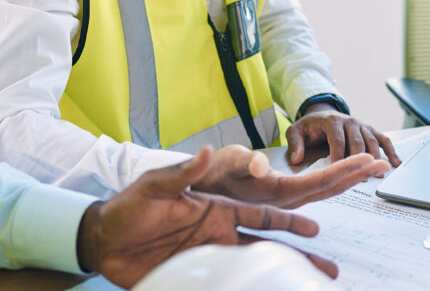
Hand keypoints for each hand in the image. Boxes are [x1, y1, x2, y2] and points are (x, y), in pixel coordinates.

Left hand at [77, 147, 336, 286]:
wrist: (101, 238)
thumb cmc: (128, 206)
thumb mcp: (156, 185)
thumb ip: (185, 173)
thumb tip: (209, 151)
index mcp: (218, 208)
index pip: (263, 213)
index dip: (289, 220)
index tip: (316, 227)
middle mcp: (221, 233)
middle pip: (268, 244)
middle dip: (299, 254)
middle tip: (328, 268)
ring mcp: (209, 256)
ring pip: (254, 268)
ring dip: (280, 275)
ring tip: (307, 286)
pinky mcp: (196, 275)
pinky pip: (229, 283)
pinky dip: (249, 287)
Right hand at [193, 144, 390, 207]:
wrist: (198, 192)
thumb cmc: (211, 177)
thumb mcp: (226, 164)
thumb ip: (244, 163)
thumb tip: (259, 166)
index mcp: (277, 192)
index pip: (318, 181)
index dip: (344, 169)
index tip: (367, 159)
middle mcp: (286, 199)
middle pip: (330, 187)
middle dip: (357, 172)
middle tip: (383, 162)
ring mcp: (286, 199)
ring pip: (326, 188)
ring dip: (351, 176)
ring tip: (374, 166)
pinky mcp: (283, 196)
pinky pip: (317, 188)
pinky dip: (336, 178)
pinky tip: (348, 175)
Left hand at [286, 105, 400, 166]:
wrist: (322, 114)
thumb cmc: (309, 128)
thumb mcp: (295, 131)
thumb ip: (295, 143)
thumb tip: (297, 159)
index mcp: (331, 121)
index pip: (337, 140)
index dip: (339, 156)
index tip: (339, 172)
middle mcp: (349, 121)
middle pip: (358, 142)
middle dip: (360, 160)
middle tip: (361, 178)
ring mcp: (362, 125)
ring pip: (372, 141)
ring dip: (376, 158)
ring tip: (378, 174)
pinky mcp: (370, 130)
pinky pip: (383, 139)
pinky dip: (391, 150)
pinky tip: (396, 163)